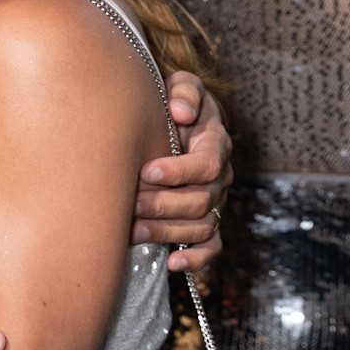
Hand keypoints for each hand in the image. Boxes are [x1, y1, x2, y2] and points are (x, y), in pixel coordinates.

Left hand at [132, 72, 232, 272]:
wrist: (170, 121)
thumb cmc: (170, 102)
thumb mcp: (180, 85)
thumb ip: (184, 92)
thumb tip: (181, 111)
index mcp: (215, 144)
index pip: (208, 164)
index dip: (179, 171)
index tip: (147, 170)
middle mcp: (219, 177)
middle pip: (201, 200)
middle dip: (164, 205)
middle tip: (130, 204)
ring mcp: (214, 202)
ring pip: (201, 227)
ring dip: (167, 232)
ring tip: (133, 231)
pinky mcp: (207, 222)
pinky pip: (212, 248)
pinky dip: (195, 260)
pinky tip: (171, 264)